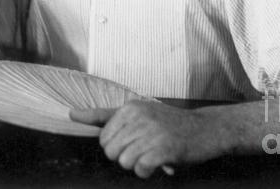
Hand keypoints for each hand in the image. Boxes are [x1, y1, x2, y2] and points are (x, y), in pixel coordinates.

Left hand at [70, 99, 207, 177]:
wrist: (207, 129)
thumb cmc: (170, 124)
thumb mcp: (140, 112)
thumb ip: (106, 116)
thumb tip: (72, 114)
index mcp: (130, 108)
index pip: (103, 137)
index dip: (116, 147)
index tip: (133, 143)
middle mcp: (138, 117)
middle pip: (110, 152)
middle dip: (124, 157)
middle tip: (144, 151)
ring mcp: (151, 132)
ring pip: (124, 162)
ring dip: (137, 165)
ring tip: (153, 155)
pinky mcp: (163, 149)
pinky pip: (140, 169)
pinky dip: (147, 171)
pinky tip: (158, 165)